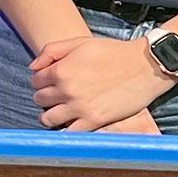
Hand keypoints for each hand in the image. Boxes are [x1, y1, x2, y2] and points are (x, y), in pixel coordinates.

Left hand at [31, 36, 173, 131]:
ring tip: (61, 110)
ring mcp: (80, 108)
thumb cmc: (113, 52)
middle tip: (57, 94)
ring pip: (48, 119)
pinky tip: (71, 123)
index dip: (42, 80)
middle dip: (45, 96)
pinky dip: (66, 130)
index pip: (35, 81)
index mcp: (61, 70)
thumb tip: (32, 68)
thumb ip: (51, 51)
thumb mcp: (80, 42)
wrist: (145, 66)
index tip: (52, 80)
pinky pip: (69, 134)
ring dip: (50, 114)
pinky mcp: (95, 121)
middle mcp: (67, 90)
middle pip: (39, 99)